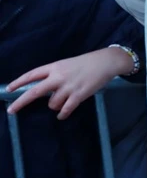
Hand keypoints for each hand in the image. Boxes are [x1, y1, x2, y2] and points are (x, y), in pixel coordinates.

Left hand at [6, 48, 134, 119]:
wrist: (106, 62)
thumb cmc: (86, 63)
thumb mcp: (66, 65)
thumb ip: (54, 75)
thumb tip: (43, 90)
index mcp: (55, 67)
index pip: (32, 75)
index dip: (19, 82)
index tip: (9, 89)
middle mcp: (59, 77)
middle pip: (35, 92)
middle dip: (20, 102)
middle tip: (11, 111)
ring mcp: (69, 87)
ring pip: (52, 104)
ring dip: (55, 106)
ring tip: (63, 102)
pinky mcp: (79, 95)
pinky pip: (65, 109)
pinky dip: (62, 114)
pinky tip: (62, 115)